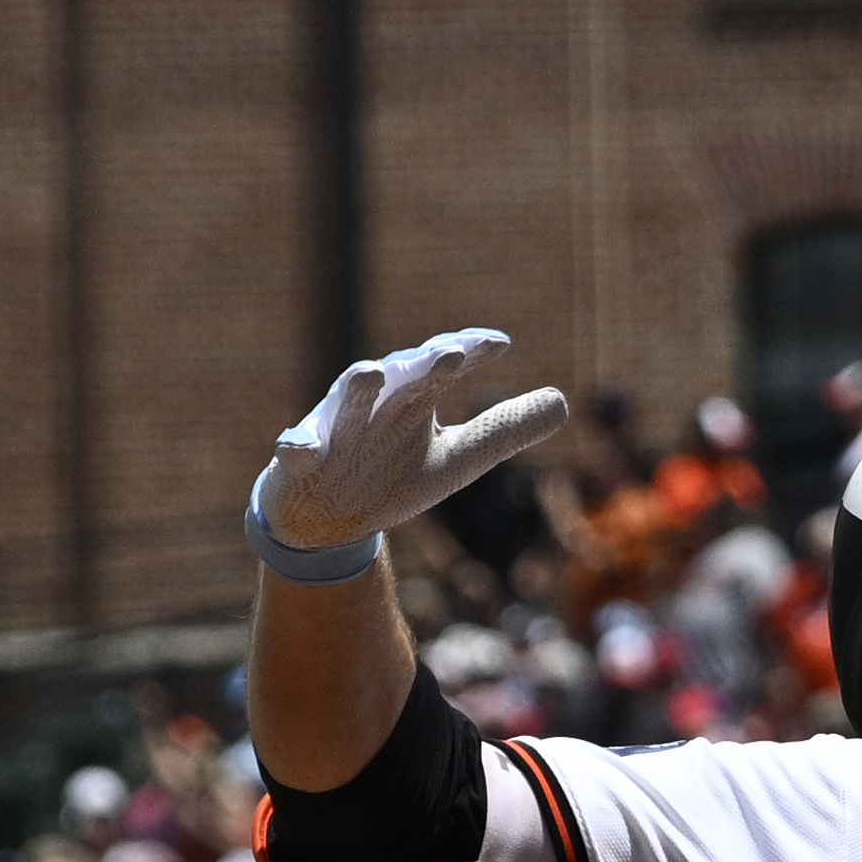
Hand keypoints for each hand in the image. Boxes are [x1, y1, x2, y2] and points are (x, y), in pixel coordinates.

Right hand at [256, 328, 569, 565]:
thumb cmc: (390, 474)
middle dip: (422, 364)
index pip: (446, 365)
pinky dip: (299, 448)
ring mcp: (336, 429)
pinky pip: (297, 450)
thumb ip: (503, 430)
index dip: (469, 353)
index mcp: (414, 396)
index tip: (498, 345)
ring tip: (371, 373)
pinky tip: (301, 452)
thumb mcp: (458, 459)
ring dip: (357, 388)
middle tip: (449, 354)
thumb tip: (563, 403)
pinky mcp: (301, 459)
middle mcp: (376, 402)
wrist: (325, 516)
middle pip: (401, 376)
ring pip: (346, 402)